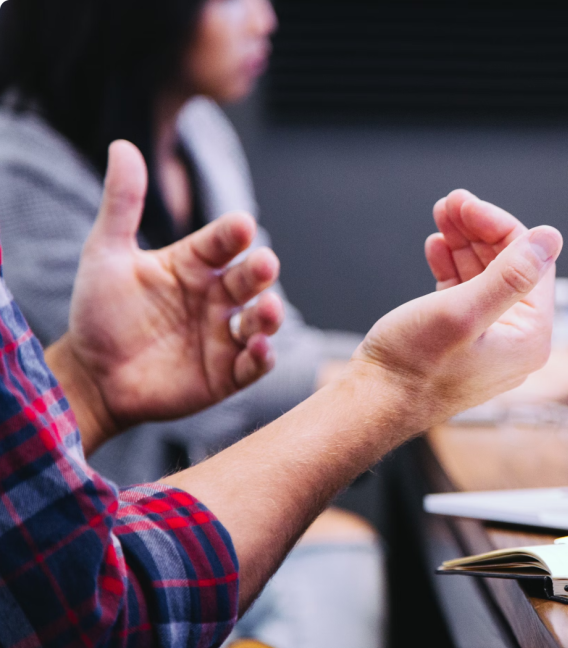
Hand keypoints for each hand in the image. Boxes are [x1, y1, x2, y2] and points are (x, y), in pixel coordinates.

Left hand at [46, 140, 284, 453]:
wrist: (91, 376)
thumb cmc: (100, 313)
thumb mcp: (106, 254)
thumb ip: (122, 204)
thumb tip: (123, 145)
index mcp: (194, 265)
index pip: (222, 242)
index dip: (233, 234)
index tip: (241, 225)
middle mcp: (216, 297)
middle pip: (249, 279)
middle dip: (261, 271)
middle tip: (264, 264)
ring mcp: (224, 336)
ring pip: (260, 320)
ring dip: (270, 315)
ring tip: (268, 310)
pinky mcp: (227, 374)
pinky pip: (253, 365)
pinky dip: (262, 357)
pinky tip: (259, 348)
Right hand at [351, 190, 561, 427]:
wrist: (373, 404)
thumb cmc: (413, 367)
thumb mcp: (463, 312)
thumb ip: (510, 275)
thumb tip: (551, 238)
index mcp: (530, 337)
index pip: (531, 263)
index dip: (499, 226)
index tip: (465, 203)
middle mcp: (517, 341)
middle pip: (509, 267)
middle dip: (479, 231)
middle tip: (449, 202)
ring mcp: (489, 341)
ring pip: (485, 276)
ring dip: (464, 243)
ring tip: (440, 217)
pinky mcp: (462, 341)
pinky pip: (466, 293)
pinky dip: (452, 267)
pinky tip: (436, 248)